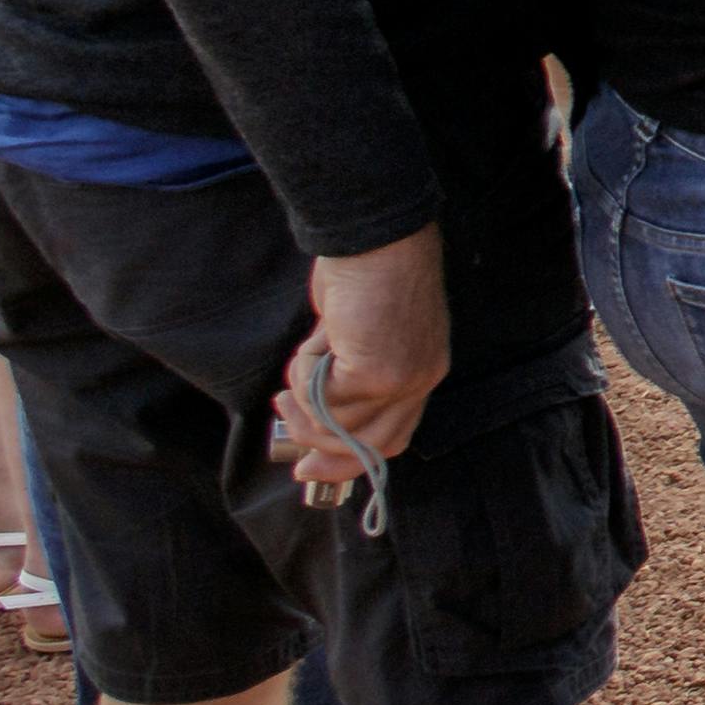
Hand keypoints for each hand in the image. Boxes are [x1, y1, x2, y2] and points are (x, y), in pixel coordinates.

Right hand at [277, 236, 447, 510]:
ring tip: (298, 366)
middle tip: (282, 416)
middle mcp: (420, 381)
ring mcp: (401, 381)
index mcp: (422, 370)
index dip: (347, 459)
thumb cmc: (367, 270)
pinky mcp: (375, 374)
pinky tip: (315, 340)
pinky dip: (304, 373)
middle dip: (317, 444)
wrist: (376, 237)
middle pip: (369, 445)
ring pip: (337, 426)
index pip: (391, 438)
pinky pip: (322, 398)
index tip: (307, 467)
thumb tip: (312, 405)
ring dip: (303, 401)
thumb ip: (348, 369)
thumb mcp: (361, 330)